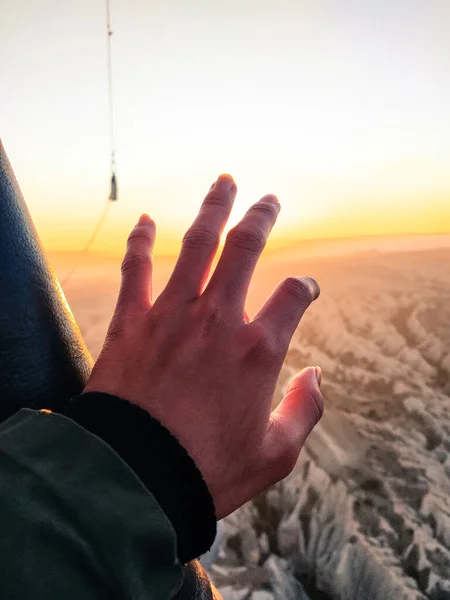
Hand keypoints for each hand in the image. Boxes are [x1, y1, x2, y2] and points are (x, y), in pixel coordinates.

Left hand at [85, 174, 323, 518]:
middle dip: (261, 218)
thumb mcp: (275, 455)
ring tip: (223, 183)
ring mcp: (172, 315)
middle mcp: (218, 320)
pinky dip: (142, 240)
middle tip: (269, 200)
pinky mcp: (132, 322)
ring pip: (197, 244)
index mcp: (257, 351)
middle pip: (246, 249)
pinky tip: (147, 220)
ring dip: (213, 209)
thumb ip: (304, 411)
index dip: (305, 287)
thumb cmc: (206, 471)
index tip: (306, 288)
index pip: (293, 297)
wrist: (134, 480)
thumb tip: (316, 377)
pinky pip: (137, 267)